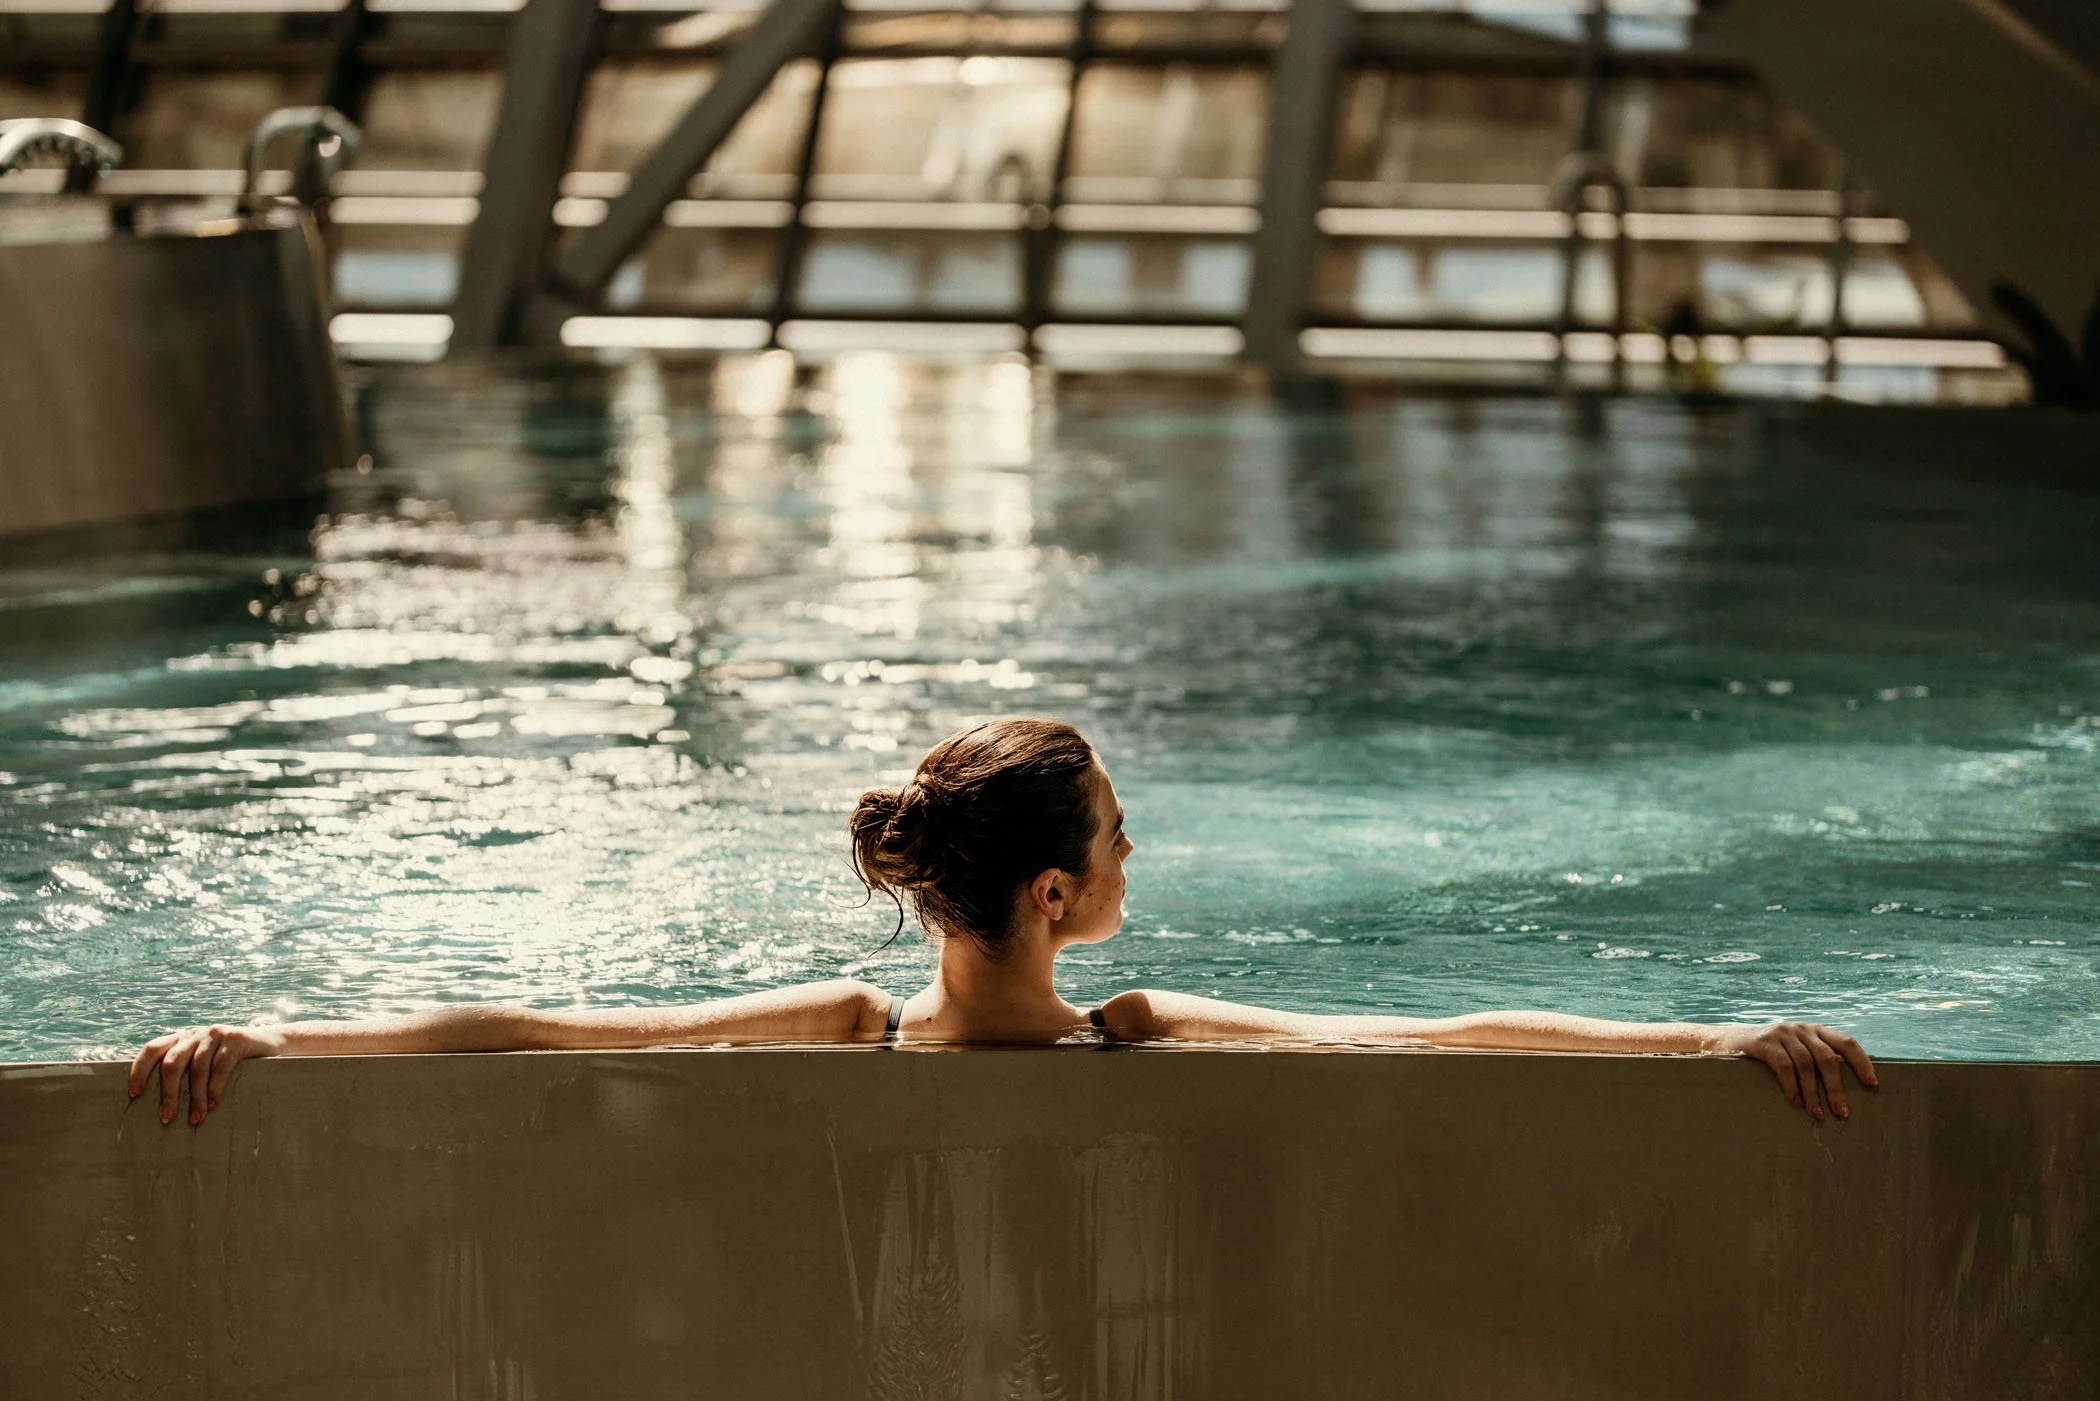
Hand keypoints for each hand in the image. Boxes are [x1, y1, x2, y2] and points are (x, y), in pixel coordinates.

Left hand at [128, 1024, 286, 1125]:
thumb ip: (187, 1071)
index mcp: (182, 1038)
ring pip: (196, 1068)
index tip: (134, 1094)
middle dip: (168, 1093)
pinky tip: (214, 1105)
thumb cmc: (234, 1062)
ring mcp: (216, 1034)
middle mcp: (196, 1033)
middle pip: (172, 1062)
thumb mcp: (206, 1062)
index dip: (139, 1070)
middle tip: (167, 1118)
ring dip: (194, 1097)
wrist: (275, 1044)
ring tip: (196, 1119)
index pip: (152, 1049)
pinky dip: (215, 1089)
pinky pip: (220, 1067)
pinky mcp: (236, 1038)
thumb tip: (160, 1105)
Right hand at [1715, 1021, 1876, 1120]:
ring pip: (1806, 1064)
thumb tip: (1843, 1090)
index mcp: (1815, 1030)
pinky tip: (1795, 1102)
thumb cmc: (1768, 1053)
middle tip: (1842, 1112)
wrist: (1726, 1041)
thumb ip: (1815, 1059)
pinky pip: (1784, 1066)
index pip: (1846, 1042)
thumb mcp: (1795, 1050)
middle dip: (1837, 1087)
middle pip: (1827, 1057)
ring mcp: (1782, 1033)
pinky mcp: (1764, 1042)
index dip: (1861, 1062)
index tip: (1872, 1083)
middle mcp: (1801, 1028)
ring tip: (1818, 1114)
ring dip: (1814, 1092)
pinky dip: (1792, 1086)